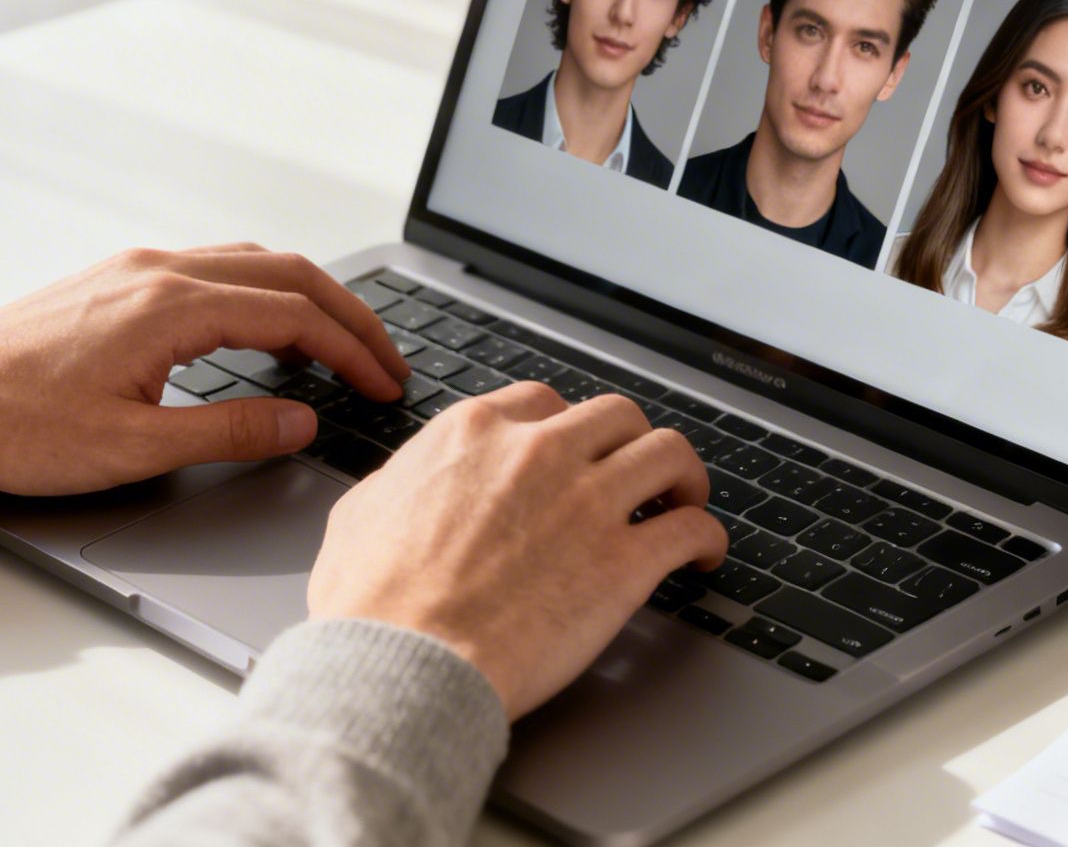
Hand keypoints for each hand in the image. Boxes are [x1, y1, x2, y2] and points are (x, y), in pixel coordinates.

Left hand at [0, 244, 408, 499]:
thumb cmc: (11, 426)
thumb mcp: (134, 448)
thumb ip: (231, 429)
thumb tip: (301, 419)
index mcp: (171, 306)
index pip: (295, 316)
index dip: (352, 352)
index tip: (383, 385)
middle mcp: (158, 271)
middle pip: (287, 273)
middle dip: (349, 316)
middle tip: (385, 361)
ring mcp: (134, 269)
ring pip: (251, 263)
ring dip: (307, 298)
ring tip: (340, 345)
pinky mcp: (114, 280)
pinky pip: (213, 268)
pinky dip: (262, 293)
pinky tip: (264, 330)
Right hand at [307, 383, 727, 719]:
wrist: (402, 663)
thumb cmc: (371, 605)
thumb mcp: (360, 515)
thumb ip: (398, 485)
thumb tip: (401, 485)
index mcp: (476, 434)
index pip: (545, 402)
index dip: (568, 430)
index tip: (576, 454)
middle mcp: (539, 452)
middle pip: (618, 416)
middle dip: (631, 443)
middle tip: (636, 476)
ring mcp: (587, 502)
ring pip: (669, 453)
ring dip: (683, 476)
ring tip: (684, 501)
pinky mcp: (623, 562)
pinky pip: (692, 528)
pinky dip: (707, 537)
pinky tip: (702, 556)